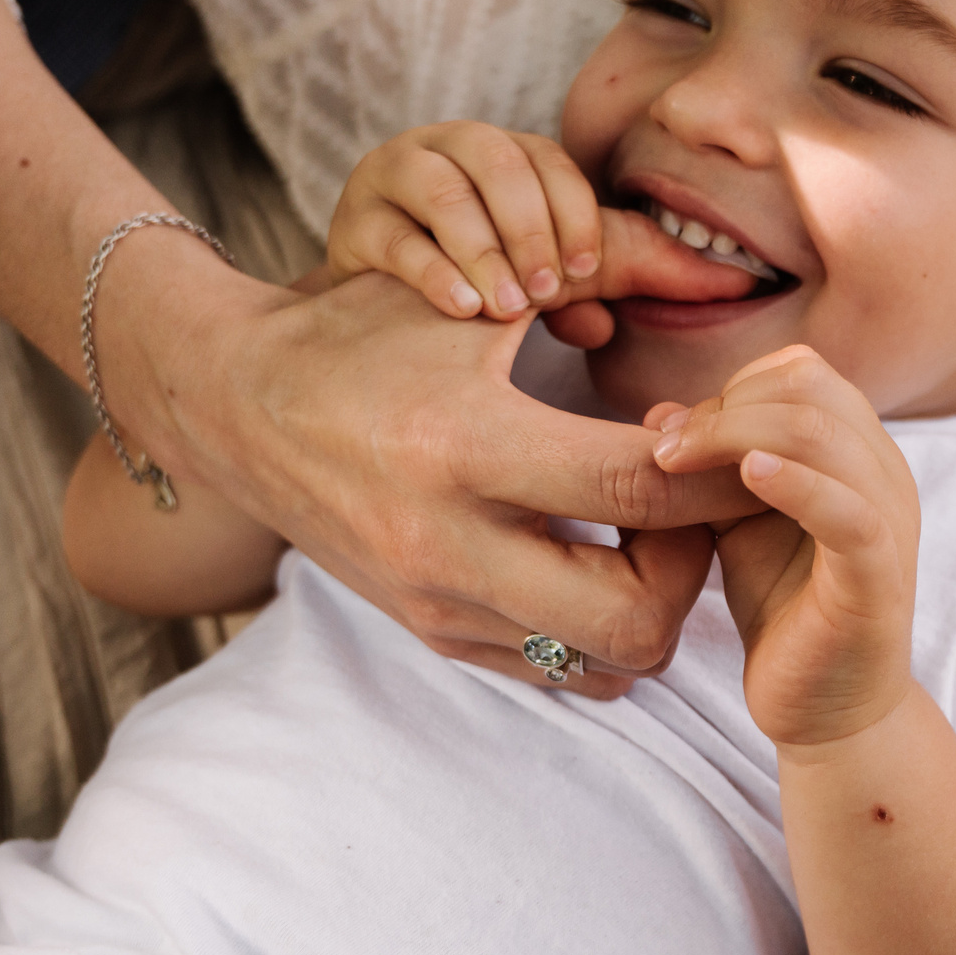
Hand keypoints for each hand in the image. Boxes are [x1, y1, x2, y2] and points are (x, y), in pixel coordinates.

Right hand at [116, 253, 765, 696]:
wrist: (235, 404)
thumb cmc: (363, 335)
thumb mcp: (470, 294)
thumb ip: (587, 292)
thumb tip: (711, 281)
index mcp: (463, 445)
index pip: (637, 490)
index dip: (709, 471)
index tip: (720, 437)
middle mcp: (448, 543)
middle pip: (637, 617)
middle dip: (694, 566)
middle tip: (691, 506)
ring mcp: (439, 603)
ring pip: (606, 664)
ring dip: (655, 608)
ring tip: (651, 536)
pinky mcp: (433, 634)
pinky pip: (560, 673)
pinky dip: (604, 631)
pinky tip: (602, 560)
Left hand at [647, 347, 918, 744]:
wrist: (826, 706)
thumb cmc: (785, 605)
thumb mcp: (736, 519)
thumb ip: (710, 466)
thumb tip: (658, 412)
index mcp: (857, 450)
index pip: (803, 373)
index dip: (732, 387)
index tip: (671, 433)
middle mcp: (884, 473)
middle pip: (811, 388)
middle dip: (726, 406)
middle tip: (663, 447)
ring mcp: (888, 522)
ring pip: (825, 435)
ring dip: (738, 434)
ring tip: (675, 461)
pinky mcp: (877, 577)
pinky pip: (847, 512)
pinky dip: (794, 482)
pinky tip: (746, 476)